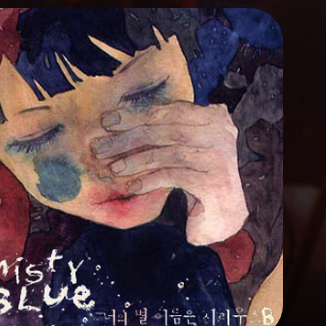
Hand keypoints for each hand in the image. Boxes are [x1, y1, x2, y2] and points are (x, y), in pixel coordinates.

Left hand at [92, 102, 246, 245]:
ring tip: (113, 168)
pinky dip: (150, 179)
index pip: (173, 109)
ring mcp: (220, 158)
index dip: (138, 113)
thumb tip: (124, 119)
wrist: (225, 215)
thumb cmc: (200, 179)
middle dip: (129, 137)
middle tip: (100, 146)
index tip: (108, 121)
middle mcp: (222, 134)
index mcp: (215, 119)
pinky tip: (132, 186)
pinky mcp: (214, 182)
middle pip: (168, 129)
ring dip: (136, 160)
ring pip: (170, 152)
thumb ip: (170, 130)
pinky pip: (174, 176)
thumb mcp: (186, 149)